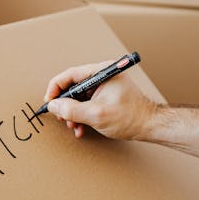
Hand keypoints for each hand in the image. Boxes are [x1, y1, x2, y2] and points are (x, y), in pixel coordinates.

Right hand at [44, 61, 158, 139]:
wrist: (148, 126)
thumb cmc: (130, 117)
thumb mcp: (96, 114)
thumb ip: (72, 110)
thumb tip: (54, 106)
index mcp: (102, 71)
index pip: (70, 75)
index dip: (56, 88)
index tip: (49, 102)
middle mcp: (102, 75)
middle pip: (73, 86)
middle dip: (65, 104)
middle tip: (61, 117)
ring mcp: (103, 86)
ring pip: (78, 97)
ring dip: (72, 113)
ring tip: (73, 126)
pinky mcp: (104, 96)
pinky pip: (86, 103)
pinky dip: (81, 115)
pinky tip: (81, 127)